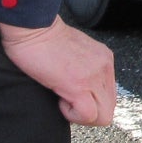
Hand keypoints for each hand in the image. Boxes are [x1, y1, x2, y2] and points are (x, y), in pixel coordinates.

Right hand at [0, 17, 116, 125]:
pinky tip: (59, 101)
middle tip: (68, 104)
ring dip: (81, 116)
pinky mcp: (79, 85)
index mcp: (103, 60)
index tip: (72, 95)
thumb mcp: (74, 52)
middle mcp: (104, 68)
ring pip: (104, 116)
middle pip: (110, 108)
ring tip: (63, 100)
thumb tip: (78, 87)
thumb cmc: (42, 37)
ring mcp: (94, 77)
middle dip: (89, 114)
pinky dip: (72, 115)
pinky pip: (88, 115)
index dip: (91, 101)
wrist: (32, 26)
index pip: (109, 94)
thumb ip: (84, 67)